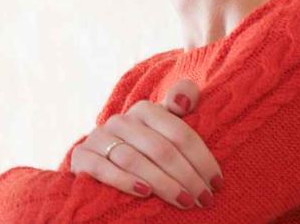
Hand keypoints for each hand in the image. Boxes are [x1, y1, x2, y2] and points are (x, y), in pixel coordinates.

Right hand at [71, 79, 222, 209]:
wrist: (100, 160)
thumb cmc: (144, 146)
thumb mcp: (164, 124)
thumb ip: (181, 100)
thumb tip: (185, 97)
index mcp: (145, 110)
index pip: (179, 132)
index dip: (201, 158)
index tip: (217, 183)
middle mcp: (121, 120)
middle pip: (160, 149)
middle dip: (187, 177)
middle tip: (204, 199)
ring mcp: (99, 138)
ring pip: (134, 160)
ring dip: (163, 184)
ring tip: (184, 202)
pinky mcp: (82, 157)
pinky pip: (103, 168)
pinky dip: (124, 181)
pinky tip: (144, 194)